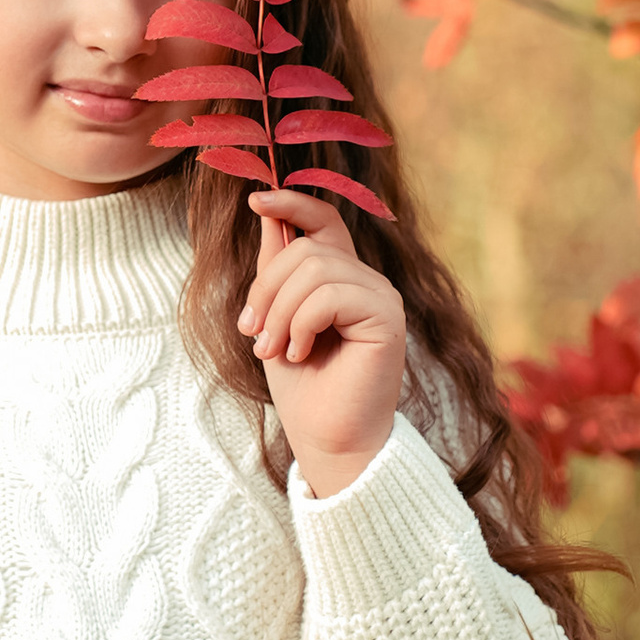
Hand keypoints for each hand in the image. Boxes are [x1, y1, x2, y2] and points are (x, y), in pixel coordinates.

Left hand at [239, 185, 404, 497]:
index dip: (292, 203)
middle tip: (252, 334)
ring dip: (278, 312)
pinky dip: (301, 324)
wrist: (327, 438)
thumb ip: (275, 269)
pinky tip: (300, 354)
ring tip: (273, 350)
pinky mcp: (387, 317)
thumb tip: (266, 213)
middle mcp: (366, 281)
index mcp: (342, 278)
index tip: (255, 201)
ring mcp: (381, 296)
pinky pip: (329, 295)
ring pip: (313, 269)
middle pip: (305, 248)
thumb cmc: (303, 387)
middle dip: (265, 289)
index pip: (324, 221)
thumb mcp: (275, 318)